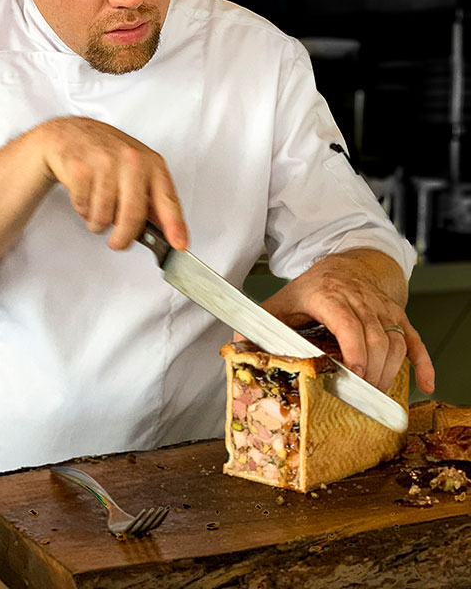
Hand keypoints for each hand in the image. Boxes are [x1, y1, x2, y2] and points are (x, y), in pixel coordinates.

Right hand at [38, 116, 187, 250]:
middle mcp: (132, 161)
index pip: (167, 199)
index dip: (174, 225)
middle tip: (118, 243)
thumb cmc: (107, 153)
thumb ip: (152, 198)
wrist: (70, 133)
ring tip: (97, 208)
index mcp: (152, 163)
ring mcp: (105, 163)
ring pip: (103, 216)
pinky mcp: (81, 168)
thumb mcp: (138, 169)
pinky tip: (85, 194)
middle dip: (123, 238)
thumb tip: (167, 231)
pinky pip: (83, 207)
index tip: (179, 244)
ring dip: (98, 223)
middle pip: (133, 215)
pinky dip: (82, 209)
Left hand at [257, 249, 434, 394]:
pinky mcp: (397, 315)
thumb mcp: (283, 301)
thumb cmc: (314, 286)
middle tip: (360, 396)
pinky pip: (414, 338)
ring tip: (374, 393)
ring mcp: (381, 308)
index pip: (347, 321)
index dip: (353, 347)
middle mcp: (360, 300)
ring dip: (389, 370)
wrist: (349, 263)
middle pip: (375, 337)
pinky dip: (422, 361)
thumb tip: (236, 346)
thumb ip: (262, 324)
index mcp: (329, 295)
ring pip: (394, 340)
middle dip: (370, 371)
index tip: (353, 372)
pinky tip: (424, 383)